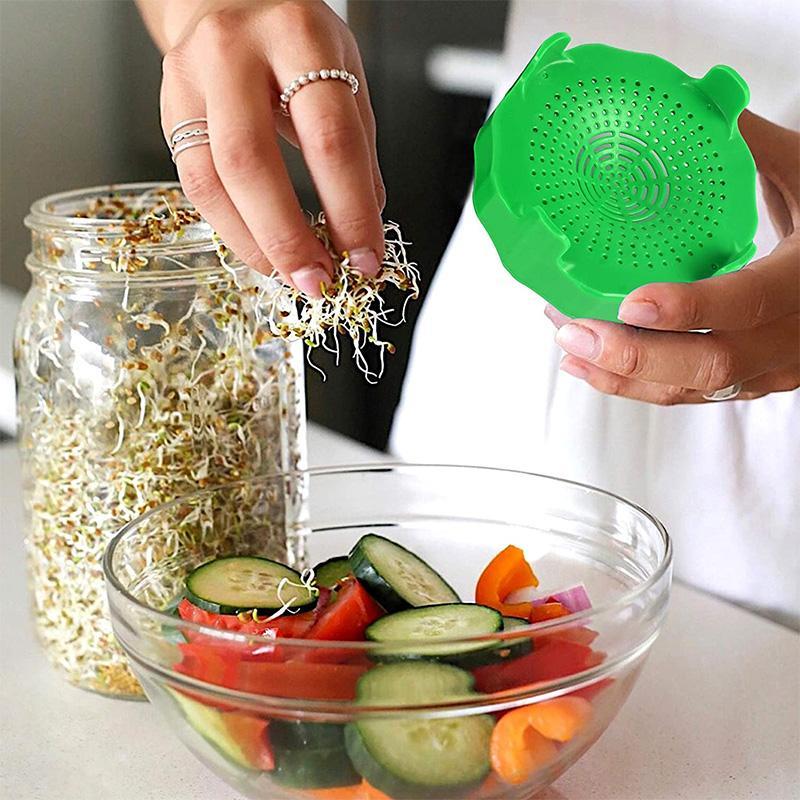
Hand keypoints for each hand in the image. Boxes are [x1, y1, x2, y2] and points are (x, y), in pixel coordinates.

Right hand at [154, 0, 384, 296]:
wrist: (229, 0)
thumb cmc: (293, 39)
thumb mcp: (344, 73)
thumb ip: (355, 147)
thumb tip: (364, 223)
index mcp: (298, 39)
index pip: (330, 141)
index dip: (350, 211)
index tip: (366, 258)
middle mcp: (234, 54)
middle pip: (254, 163)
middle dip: (289, 237)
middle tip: (318, 280)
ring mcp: (191, 80)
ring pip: (212, 180)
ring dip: (255, 243)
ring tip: (289, 274)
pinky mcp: (168, 110)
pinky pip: (194, 184)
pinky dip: (231, 228)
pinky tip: (259, 249)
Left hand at [548, 112, 799, 404]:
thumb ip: (754, 150)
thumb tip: (697, 105)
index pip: (750, 302)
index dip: (691, 308)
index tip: (632, 302)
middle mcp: (793, 337)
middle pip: (711, 366)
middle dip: (634, 357)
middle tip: (574, 335)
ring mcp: (771, 369)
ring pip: (692, 391)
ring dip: (621, 376)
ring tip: (568, 347)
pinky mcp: (750, 383)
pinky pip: (689, 395)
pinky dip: (635, 385)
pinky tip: (590, 366)